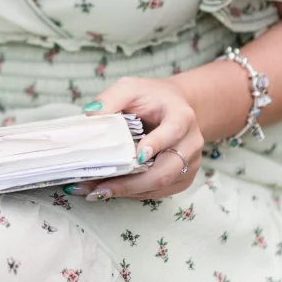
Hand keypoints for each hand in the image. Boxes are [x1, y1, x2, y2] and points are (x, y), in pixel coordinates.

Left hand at [71, 76, 202, 201]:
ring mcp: (189, 164)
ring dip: (126, 191)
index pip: (173, 131)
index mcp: (182, 116)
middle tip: (100, 187)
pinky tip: (110, 190)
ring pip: (160, 186)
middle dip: (131, 183)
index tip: (137, 155)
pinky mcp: (182, 179)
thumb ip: (111, 98)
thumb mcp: (131, 88)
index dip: (156, 144)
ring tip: (95, 191)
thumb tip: (90, 115)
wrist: (175, 107)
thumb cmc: (152, 98)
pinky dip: (132, 193)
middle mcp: (190, 143)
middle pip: (165, 171)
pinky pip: (157, 192)